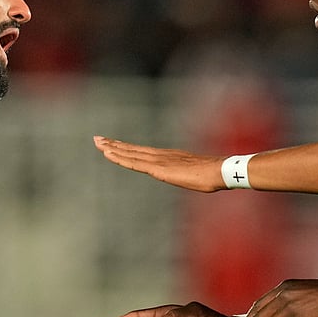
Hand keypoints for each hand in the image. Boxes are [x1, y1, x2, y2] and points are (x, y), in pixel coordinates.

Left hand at [93, 136, 224, 191]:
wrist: (219, 170)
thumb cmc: (213, 174)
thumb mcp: (197, 175)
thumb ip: (190, 174)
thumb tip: (196, 178)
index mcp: (169, 157)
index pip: (143, 152)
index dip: (127, 148)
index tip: (113, 144)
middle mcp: (161, 155)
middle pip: (133, 150)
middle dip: (114, 144)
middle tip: (97, 139)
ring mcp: (159, 161)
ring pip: (130, 154)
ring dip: (113, 148)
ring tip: (98, 143)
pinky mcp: (158, 169)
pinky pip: (134, 163)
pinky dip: (119, 158)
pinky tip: (108, 154)